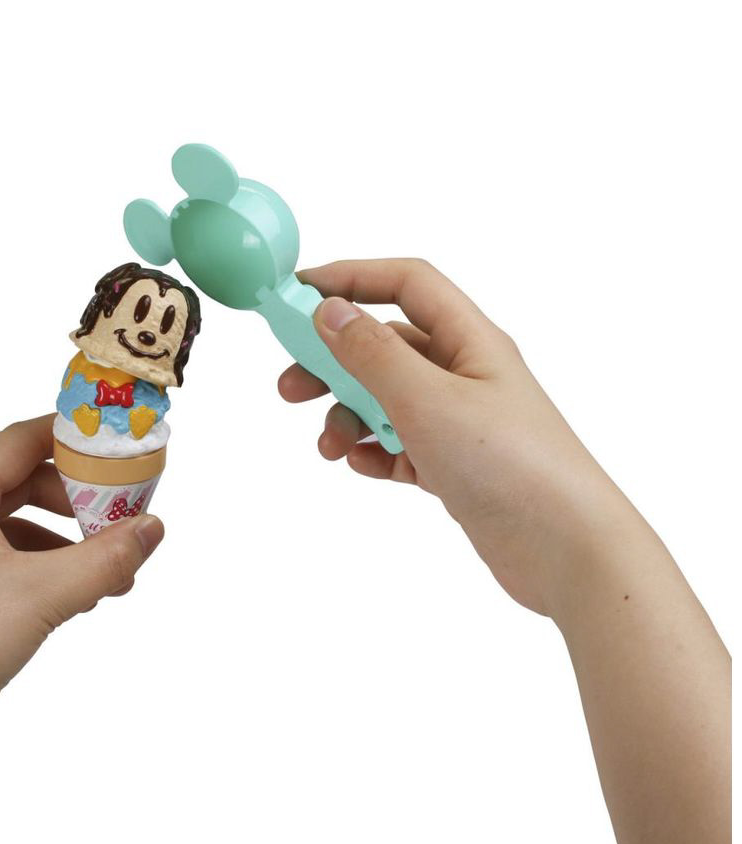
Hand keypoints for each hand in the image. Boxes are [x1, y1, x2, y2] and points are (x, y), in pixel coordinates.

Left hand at [0, 415, 164, 843]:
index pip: (20, 439)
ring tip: (102, 572)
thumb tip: (153, 528)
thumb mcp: (44, 596)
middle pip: (15, 479)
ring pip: (3, 521)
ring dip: (56, 539)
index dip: (73, 441)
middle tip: (118, 521)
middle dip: (73, 502)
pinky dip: (29, 564)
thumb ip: (106, 558)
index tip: (116, 451)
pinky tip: (64, 595)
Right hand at [280, 258, 626, 614]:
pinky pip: (399, 446)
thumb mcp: (428, 399)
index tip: (297, 294)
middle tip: (291, 387)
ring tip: (331, 446)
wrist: (567, 550)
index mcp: (470, 340)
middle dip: (333, 363)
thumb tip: (329, 310)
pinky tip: (366, 466)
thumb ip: (373, 353)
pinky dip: (374, 452)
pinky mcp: (454, 467)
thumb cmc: (513, 466)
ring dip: (348, 416)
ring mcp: (459, 422)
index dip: (351, 278)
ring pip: (386, 400)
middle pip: (385, 346)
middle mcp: (465, 374)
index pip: (405, 284)